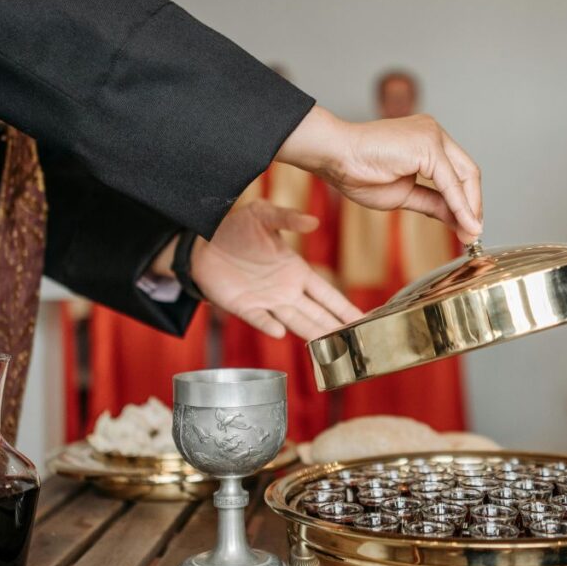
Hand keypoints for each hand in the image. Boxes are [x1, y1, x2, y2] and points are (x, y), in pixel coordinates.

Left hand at [191, 200, 363, 339]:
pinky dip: (268, 326)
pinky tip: (280, 333)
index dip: (345, 308)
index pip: (327, 294)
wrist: (202, 241)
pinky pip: (259, 319)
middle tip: (357, 346)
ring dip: (312, 335)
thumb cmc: (236, 226)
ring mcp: (266, 301)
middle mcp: (286, 291)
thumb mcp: (264, 215)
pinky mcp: (243, 307)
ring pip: (295, 323)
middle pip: (317, 314)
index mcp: (296, 271)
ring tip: (332, 350)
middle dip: (336, 330)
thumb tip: (314, 221)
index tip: (363, 321)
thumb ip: (288, 218)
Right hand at [275, 106, 482, 242]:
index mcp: (426, 141)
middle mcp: (433, 133)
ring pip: (464, 175)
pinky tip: (463, 222)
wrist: (335, 157)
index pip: (457, 172)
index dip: (466, 201)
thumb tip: (458, 219)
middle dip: (473, 205)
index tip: (467, 226)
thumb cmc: (358, 171)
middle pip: (467, 172)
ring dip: (470, 207)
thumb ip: (433, 203)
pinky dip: (459, 204)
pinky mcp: (429, 144)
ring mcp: (432, 135)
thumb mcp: (404, 194)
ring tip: (470, 232)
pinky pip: (450, 181)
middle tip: (473, 232)